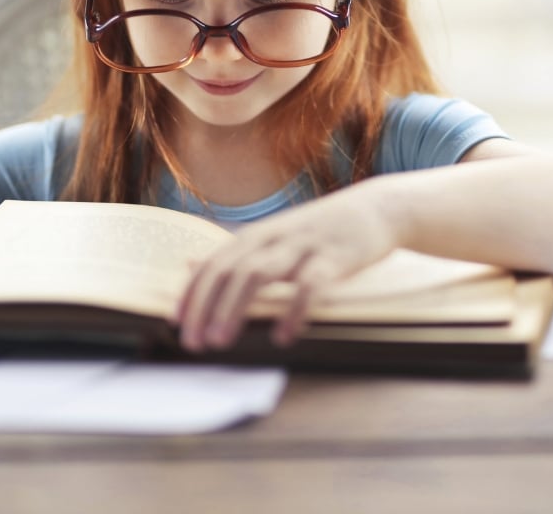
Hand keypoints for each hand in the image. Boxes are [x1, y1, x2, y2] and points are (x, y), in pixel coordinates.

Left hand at [174, 184, 396, 350]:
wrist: (375, 209)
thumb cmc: (320, 230)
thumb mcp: (275, 236)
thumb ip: (237, 253)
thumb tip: (191, 265)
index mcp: (257, 235)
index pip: (214, 263)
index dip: (192, 292)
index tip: (177, 324)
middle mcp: (273, 237)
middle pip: (228, 270)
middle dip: (205, 306)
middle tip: (193, 343)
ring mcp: (302, 245)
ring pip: (258, 273)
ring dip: (234, 308)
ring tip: (221, 341)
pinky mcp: (333, 257)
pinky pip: (309, 285)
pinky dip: (293, 310)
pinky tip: (284, 336)